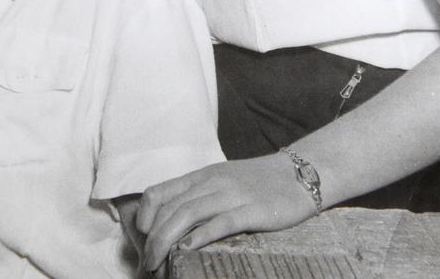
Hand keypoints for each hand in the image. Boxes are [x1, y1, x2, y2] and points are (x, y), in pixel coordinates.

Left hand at [136, 154, 317, 272]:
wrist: (298, 174)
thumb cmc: (258, 182)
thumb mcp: (222, 181)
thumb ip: (199, 196)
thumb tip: (171, 222)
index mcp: (202, 175)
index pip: (161, 190)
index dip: (145, 215)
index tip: (141, 237)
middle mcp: (213, 182)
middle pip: (172, 208)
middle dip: (153, 238)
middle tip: (147, 263)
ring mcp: (232, 195)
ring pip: (189, 214)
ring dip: (167, 241)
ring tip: (158, 264)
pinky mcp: (252, 210)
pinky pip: (221, 222)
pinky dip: (200, 236)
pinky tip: (188, 249)